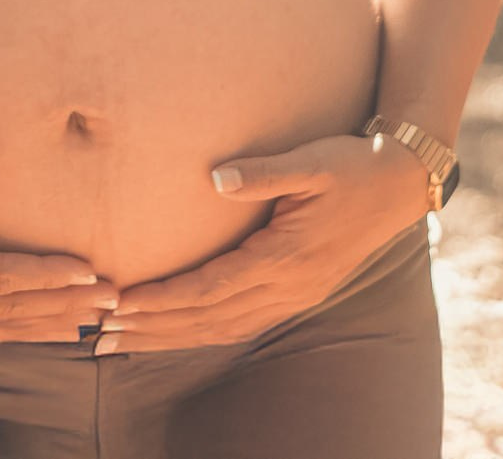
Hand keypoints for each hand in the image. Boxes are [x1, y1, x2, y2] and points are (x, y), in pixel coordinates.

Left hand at [95, 131, 431, 353]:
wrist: (401, 183)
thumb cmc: (352, 164)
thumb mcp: (312, 161)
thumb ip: (263, 171)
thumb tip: (216, 178)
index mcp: (286, 257)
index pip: (209, 288)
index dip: (161, 300)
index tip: (119, 304)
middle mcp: (288, 287)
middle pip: (208, 321)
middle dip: (152, 330)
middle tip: (100, 337)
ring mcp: (296, 296)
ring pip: (222, 330)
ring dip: (171, 338)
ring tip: (124, 341)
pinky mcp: (299, 294)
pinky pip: (240, 324)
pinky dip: (202, 332)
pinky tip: (175, 333)